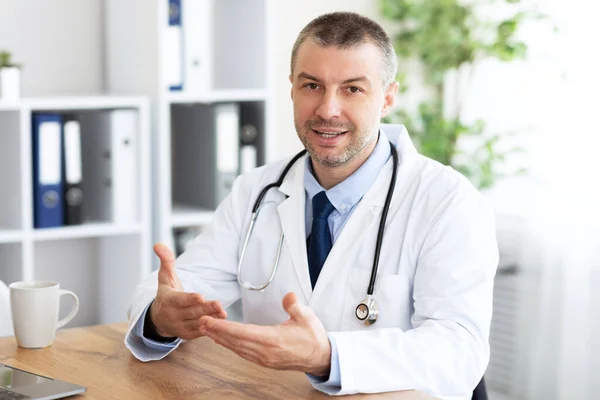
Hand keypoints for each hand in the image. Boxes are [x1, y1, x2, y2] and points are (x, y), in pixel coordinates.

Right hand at [149, 243, 226, 339]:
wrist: (159, 318)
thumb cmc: (166, 293)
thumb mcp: (165, 277)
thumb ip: (166, 261)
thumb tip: (158, 244)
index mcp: (168, 300)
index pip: (180, 300)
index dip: (190, 299)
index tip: (201, 297)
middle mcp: (173, 315)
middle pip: (192, 311)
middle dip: (206, 309)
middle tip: (219, 305)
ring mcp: (180, 327)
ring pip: (197, 322)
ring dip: (211, 319)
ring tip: (223, 314)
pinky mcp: (188, 335)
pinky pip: (199, 332)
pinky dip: (210, 328)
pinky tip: (220, 323)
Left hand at [199, 292, 330, 376]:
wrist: (320, 357)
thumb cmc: (313, 336)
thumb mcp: (307, 316)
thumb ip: (295, 306)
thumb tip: (288, 296)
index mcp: (273, 340)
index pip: (242, 333)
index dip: (224, 327)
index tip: (209, 321)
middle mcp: (266, 352)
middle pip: (235, 342)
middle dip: (216, 332)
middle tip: (201, 323)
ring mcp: (264, 359)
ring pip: (237, 349)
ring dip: (220, 340)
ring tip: (207, 330)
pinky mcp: (265, 362)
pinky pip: (243, 353)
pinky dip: (230, 346)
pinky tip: (223, 341)